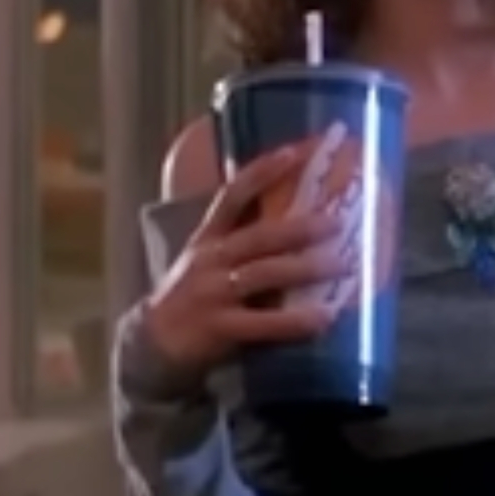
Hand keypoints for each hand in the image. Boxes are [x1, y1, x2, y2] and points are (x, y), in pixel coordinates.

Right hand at [137, 135, 353, 376]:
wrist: (152, 343)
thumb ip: (241, 242)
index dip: (261, 173)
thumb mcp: (207, 260)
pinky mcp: (219, 327)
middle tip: (336, 222)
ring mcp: (213, 293)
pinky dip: (295, 320)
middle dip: (299, 228)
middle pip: (258, 237)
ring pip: (263, 274)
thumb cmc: (192, 296)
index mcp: (208, 238)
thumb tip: (299, 222)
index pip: (233, 196)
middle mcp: (210, 260)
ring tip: (342, 265)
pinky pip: (263, 323)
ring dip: (305, 269)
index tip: (294, 152)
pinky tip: (323, 317)